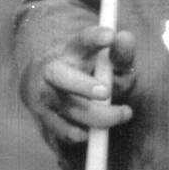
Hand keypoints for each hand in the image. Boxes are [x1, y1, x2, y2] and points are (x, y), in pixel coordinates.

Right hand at [22, 25, 135, 145]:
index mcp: (72, 50)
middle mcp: (52, 70)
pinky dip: (84, 133)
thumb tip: (124, 39)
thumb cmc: (89, 72)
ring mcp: (44, 96)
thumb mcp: (107, 60)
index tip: (110, 36)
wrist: (48, 85)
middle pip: (61, 75)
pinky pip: (67, 132)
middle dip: (82, 85)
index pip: (84, 40)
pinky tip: (95, 129)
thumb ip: (120, 53)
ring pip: (69, 109)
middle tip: (105, 91)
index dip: (97, 37)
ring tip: (125, 112)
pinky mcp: (43, 120)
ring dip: (99, 115)